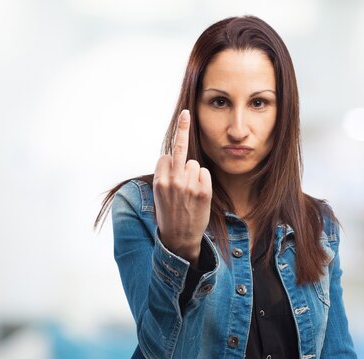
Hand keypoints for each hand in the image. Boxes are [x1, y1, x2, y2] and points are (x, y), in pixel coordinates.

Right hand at [153, 109, 211, 263]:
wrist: (179, 239)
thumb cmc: (169, 215)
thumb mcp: (159, 194)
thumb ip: (165, 175)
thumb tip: (171, 155)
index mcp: (159, 181)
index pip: (165, 157)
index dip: (169, 162)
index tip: (172, 152)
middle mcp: (172, 182)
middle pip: (179, 150)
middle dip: (183, 132)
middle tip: (186, 114)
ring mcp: (188, 186)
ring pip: (194, 164)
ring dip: (193, 173)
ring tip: (189, 193)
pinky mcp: (203, 192)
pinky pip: (204, 173)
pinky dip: (203, 180)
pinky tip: (198, 194)